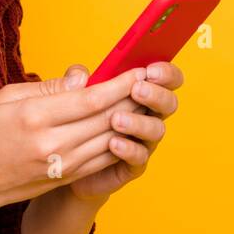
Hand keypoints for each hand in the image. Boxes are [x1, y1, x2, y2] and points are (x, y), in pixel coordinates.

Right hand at [0, 64, 143, 215]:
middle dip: (132, 98)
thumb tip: (83, 77)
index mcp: (36, 117)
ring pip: (110, 139)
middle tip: (151, 82)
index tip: (137, 70)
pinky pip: (103, 160)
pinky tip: (129, 127)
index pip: (91, 99)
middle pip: (106, 118)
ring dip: (132, 120)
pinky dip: (120, 142)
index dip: (120, 84)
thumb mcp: (7, 97)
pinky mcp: (66, 179)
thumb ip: (49, 87)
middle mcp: (52, 144)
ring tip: (146, 102)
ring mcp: (62, 165)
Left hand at [62, 61, 182, 202]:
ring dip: (139, 122)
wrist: (64, 162)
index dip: (164, 72)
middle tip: (137, 90)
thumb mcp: (67, 95)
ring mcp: (142, 140)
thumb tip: (79, 76)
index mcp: (139, 91)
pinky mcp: (133, 164)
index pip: (164, 78)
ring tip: (117, 119)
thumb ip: (74, 82)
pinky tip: (114, 143)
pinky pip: (140, 157)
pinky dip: (129, 148)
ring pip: (156, 129)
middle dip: (156, 94)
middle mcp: (147, 114)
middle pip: (168, 103)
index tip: (150, 69)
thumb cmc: (72, 120)